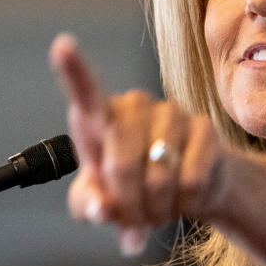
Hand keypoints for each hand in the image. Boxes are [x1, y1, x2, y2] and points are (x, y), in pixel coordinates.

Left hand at [49, 34, 222, 255]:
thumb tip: (101, 209)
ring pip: (159, 179)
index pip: (84, 90)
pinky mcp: (204, 128)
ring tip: (158, 208)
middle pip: (121, 167)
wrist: (184, 188)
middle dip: (127, 207)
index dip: (72, 69)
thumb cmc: (129, 188)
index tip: (62, 46)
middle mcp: (134, 104)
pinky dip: (185, 205)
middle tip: (133, 219)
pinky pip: (191, 183)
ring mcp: (170, 112)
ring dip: (157, 210)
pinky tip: (184, 198)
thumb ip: (89, 205)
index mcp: (99, 116)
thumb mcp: (99, 201)